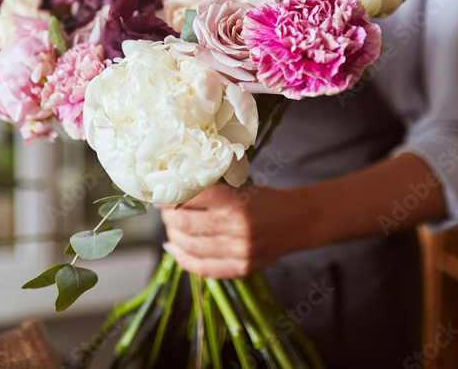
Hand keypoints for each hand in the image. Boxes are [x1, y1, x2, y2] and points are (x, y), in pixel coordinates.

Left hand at [159, 184, 301, 278]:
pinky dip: (184, 259)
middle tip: (165, 212)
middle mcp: (238, 227)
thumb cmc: (262, 200)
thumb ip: (209, 191)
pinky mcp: (242, 269)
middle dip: (169, 217)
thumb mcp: (239, 187)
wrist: (294, 221)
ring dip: (174, 237)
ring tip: (171, 229)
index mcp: (236, 201)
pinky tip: (175, 249)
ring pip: (192, 247)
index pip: (192, 198)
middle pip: (187, 223)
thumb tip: (172, 193)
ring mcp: (240, 251)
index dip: (172, 197)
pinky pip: (204, 268)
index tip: (163, 195)